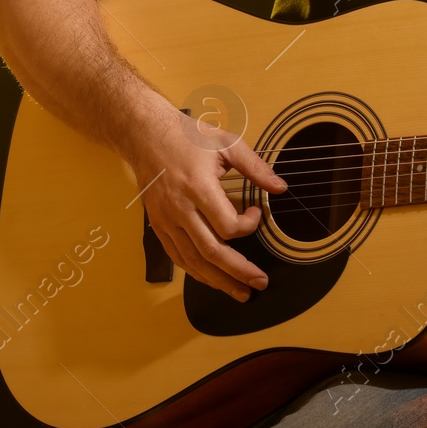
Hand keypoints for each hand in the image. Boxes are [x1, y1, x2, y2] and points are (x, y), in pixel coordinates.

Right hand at [132, 106, 286, 301]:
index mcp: (197, 187)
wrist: (146, 135)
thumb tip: (280, 187)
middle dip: (238, 271)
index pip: (227, 225)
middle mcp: (179, 209)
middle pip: (211, 251)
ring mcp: (165, 220)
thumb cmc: (187, 136)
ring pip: (193, 261)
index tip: (256, 213)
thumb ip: (255, 167)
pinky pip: (177, 257)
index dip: (248, 226)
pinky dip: (196, 272)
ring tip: (241, 292)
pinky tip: (213, 279)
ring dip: (218, 280)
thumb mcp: (226, 143)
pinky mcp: (158, 226)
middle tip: (260, 282)